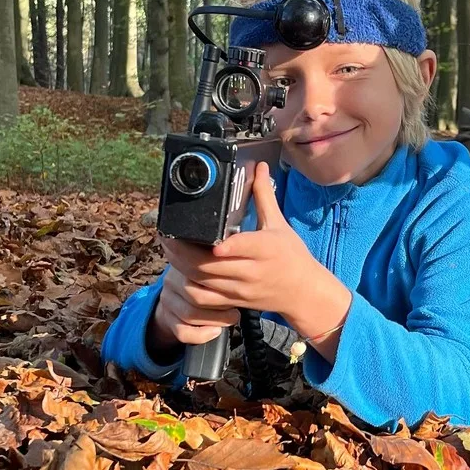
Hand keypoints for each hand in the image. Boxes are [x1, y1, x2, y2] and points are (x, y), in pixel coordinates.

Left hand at [150, 162, 323, 348]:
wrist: (303, 292)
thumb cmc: (292, 256)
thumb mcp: (279, 224)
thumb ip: (264, 195)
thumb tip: (259, 167)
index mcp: (266, 249)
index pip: (242, 247)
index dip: (223, 246)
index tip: (207, 239)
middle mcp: (252, 271)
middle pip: (210, 266)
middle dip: (183, 252)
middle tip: (167, 235)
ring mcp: (240, 289)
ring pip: (202, 283)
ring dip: (180, 268)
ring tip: (170, 250)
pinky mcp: (233, 302)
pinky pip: (203, 299)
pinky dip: (187, 286)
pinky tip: (181, 271)